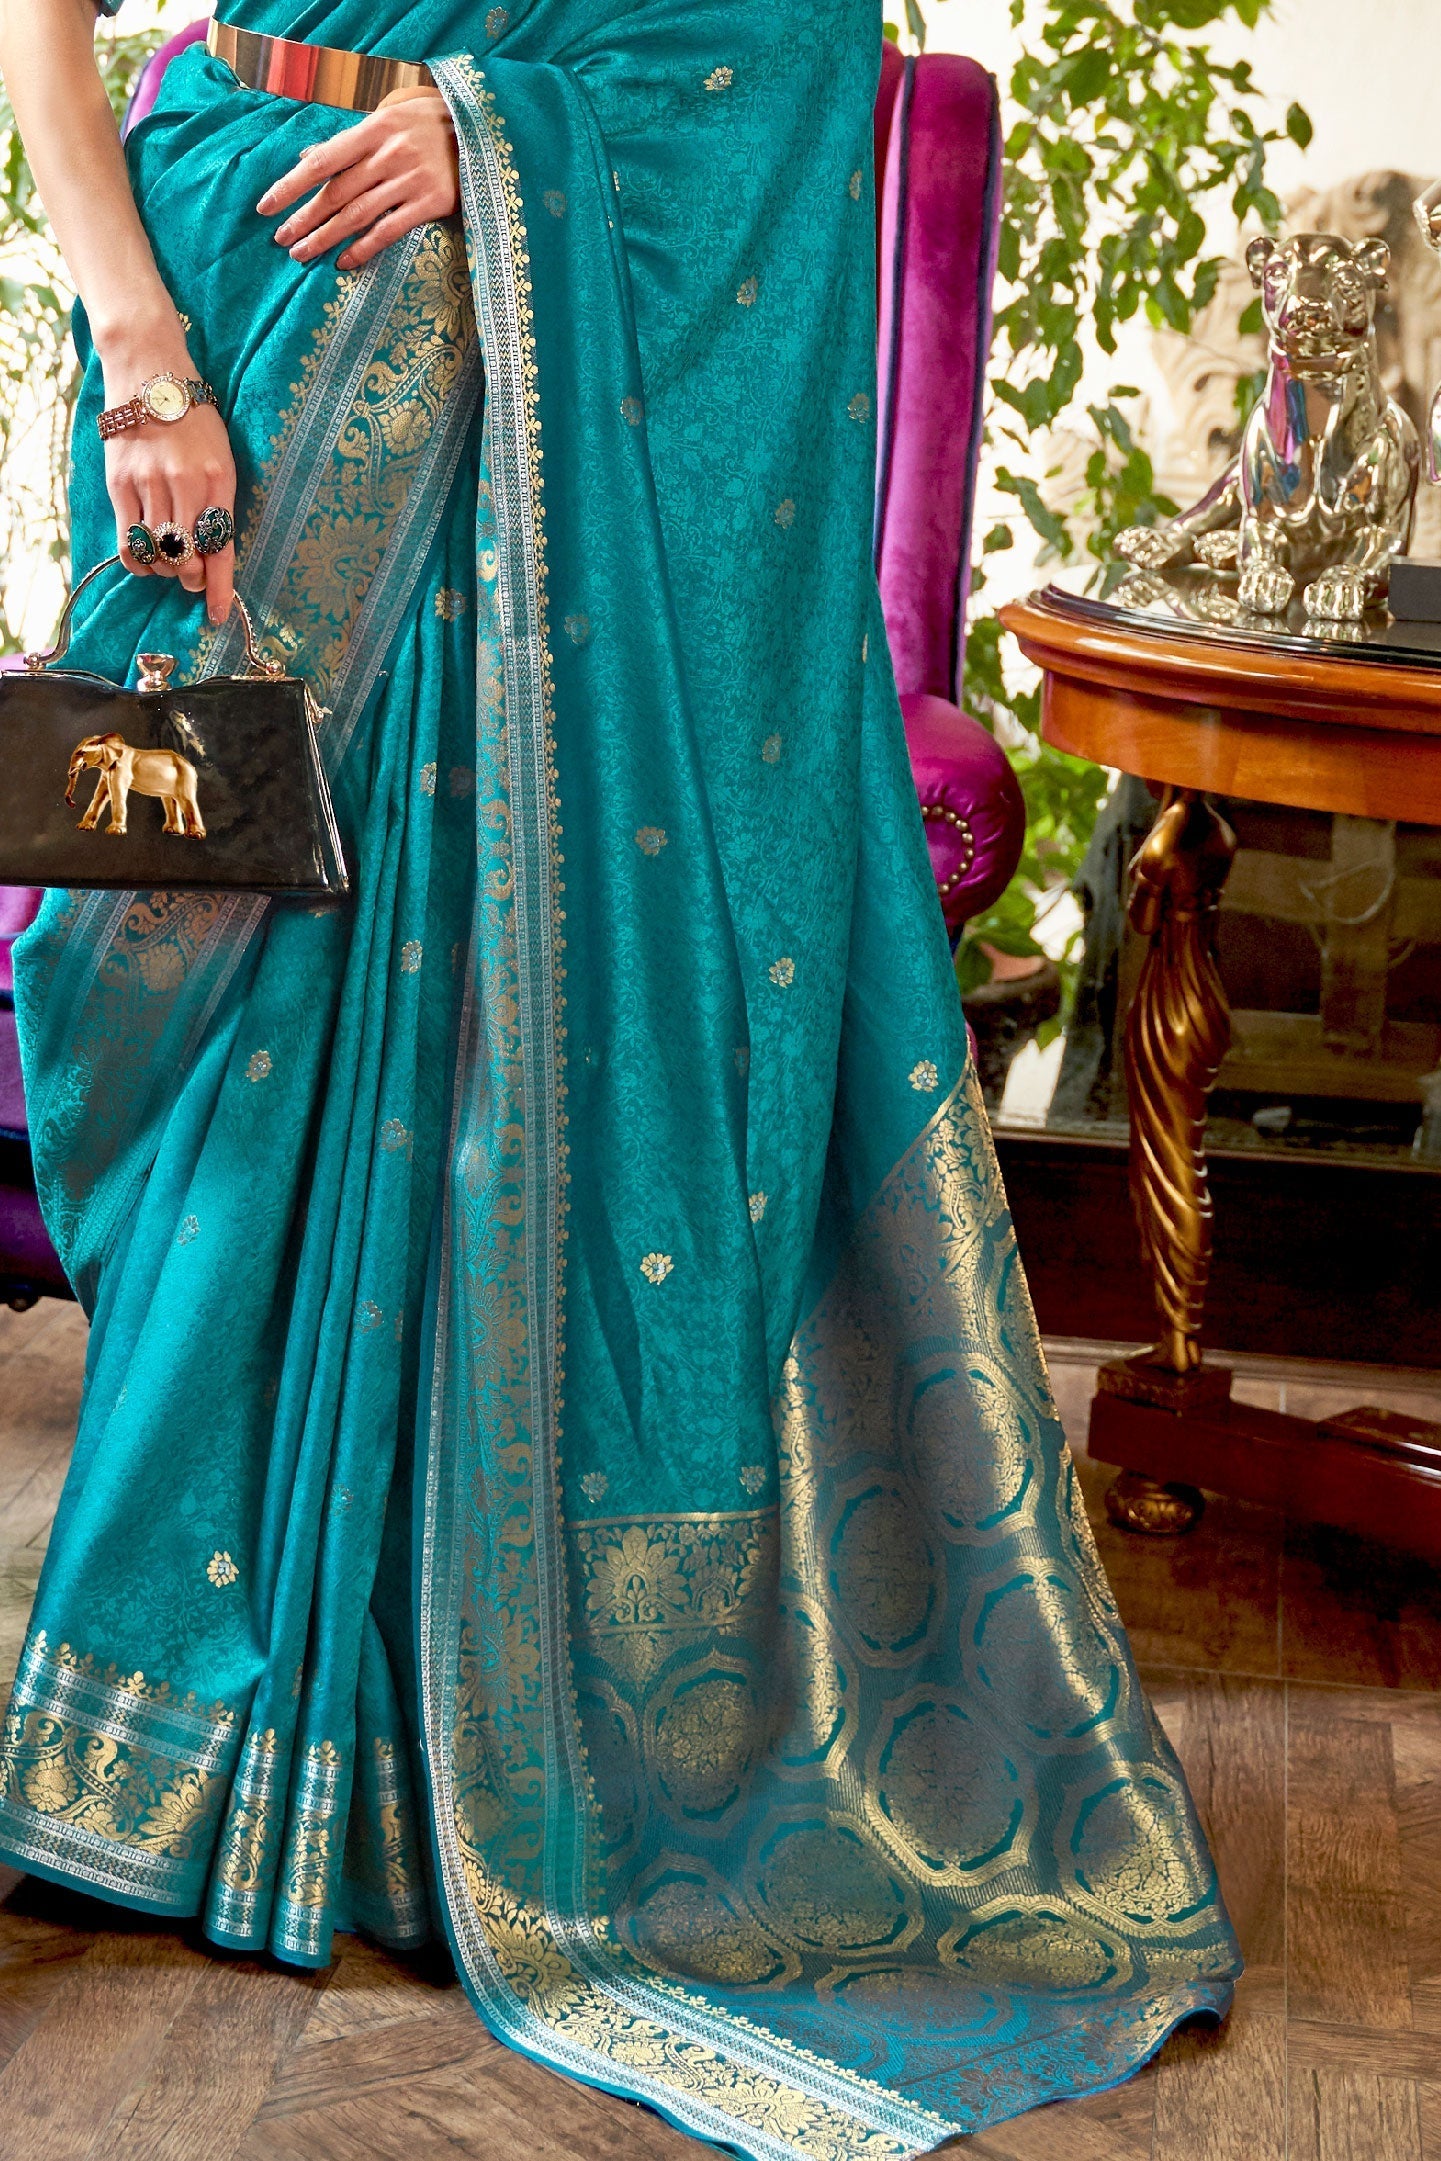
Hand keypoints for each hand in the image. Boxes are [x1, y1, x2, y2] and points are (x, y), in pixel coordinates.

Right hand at [103, 356, 236, 627]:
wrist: (150, 372)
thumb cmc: (193, 419)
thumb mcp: (221, 456)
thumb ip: (218, 502)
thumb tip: (212, 553)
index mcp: (219, 479)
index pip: (221, 548)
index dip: (220, 588)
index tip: (219, 614)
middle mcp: (185, 484)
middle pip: (186, 558)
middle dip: (191, 579)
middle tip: (190, 575)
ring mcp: (149, 484)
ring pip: (157, 554)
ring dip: (165, 569)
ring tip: (168, 558)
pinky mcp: (120, 483)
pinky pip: (128, 541)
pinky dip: (138, 560)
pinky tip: (145, 559)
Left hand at [257, 89, 459, 271]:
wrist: (480, 132)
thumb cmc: (425, 126)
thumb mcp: (386, 122)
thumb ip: (348, 143)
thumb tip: (305, 158)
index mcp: (373, 130)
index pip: (322, 161)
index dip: (292, 185)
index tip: (267, 206)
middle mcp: (388, 154)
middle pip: (336, 193)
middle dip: (304, 218)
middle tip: (280, 240)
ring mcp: (410, 180)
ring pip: (357, 215)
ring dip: (326, 237)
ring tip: (302, 254)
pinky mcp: (432, 203)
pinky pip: (390, 230)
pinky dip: (364, 248)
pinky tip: (343, 262)